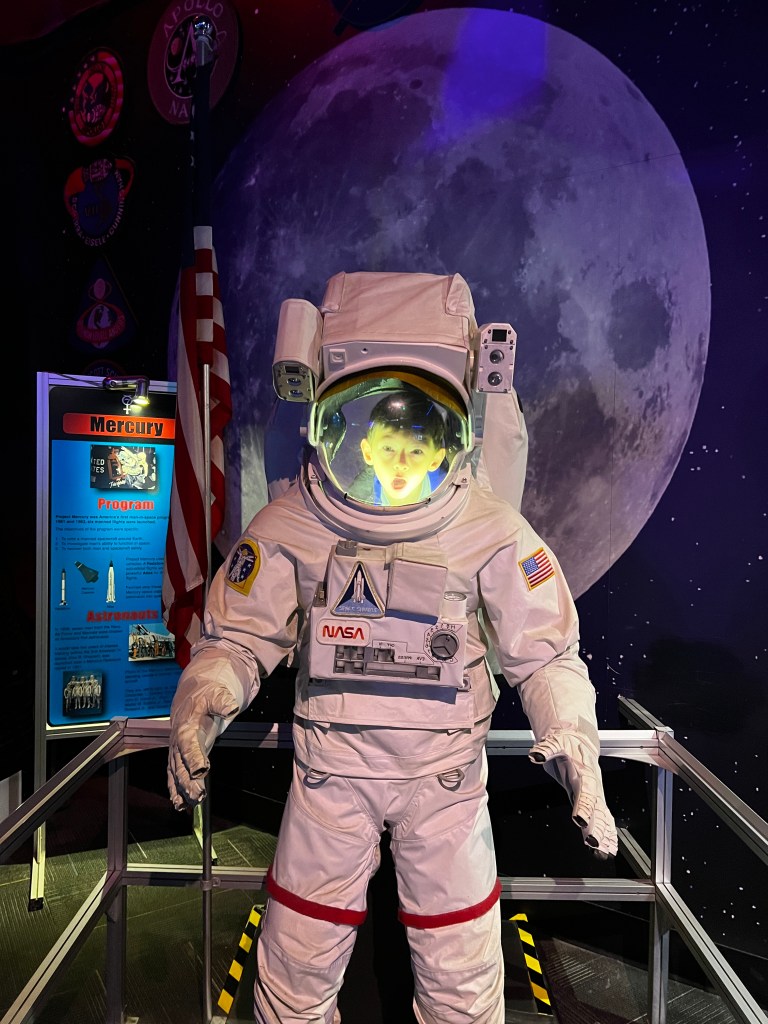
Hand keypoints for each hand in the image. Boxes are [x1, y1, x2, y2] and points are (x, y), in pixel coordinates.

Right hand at [167, 682, 240, 809]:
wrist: (192, 695)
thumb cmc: (205, 695)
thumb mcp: (216, 694)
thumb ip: (223, 702)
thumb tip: (231, 708)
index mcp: (186, 726)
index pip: (189, 745)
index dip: (194, 758)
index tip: (201, 770)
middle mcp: (178, 741)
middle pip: (180, 764)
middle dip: (187, 781)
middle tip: (197, 795)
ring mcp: (177, 751)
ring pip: (175, 773)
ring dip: (181, 790)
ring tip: (187, 806)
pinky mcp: (180, 757)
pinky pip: (174, 775)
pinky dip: (175, 791)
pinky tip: (180, 805)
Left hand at [529, 729, 617, 858]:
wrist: (578, 739)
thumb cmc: (567, 742)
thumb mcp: (555, 742)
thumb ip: (546, 749)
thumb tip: (535, 754)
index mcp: (584, 773)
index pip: (585, 793)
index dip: (583, 807)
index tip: (579, 820)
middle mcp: (592, 786)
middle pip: (596, 810)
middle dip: (596, 827)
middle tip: (594, 844)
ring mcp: (594, 794)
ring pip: (601, 816)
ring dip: (604, 834)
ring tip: (604, 852)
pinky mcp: (593, 799)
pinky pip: (602, 817)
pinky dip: (607, 832)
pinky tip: (609, 847)